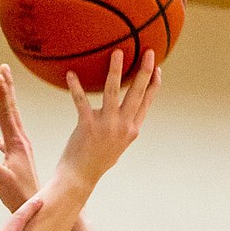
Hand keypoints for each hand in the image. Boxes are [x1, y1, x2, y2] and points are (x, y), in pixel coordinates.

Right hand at [0, 65, 39, 214]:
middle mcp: (20, 142)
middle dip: (6, 89)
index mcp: (16, 142)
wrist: (37, 208)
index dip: (1, 93)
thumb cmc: (19, 195)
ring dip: (4, 106)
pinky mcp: (16, 160)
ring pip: (10, 122)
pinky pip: (5, 142)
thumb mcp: (0, 178)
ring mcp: (19, 151)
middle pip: (11, 110)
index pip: (6, 112)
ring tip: (1, 92)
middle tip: (3, 68)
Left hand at [54, 50, 160, 201]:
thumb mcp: (116, 145)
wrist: (79, 178)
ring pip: (113, 91)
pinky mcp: (87, 126)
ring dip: (115, 70)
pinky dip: (75, 87)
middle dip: (144, 71)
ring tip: (117, 53)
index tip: (158, 69)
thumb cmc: (96, 161)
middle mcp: (122, 126)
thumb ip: (122, 128)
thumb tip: (124, 117)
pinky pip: (81, 101)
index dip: (153, 85)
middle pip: (137, 93)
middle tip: (149, 51)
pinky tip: (71, 74)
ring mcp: (105, 125)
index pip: (146, 103)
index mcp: (131, 130)